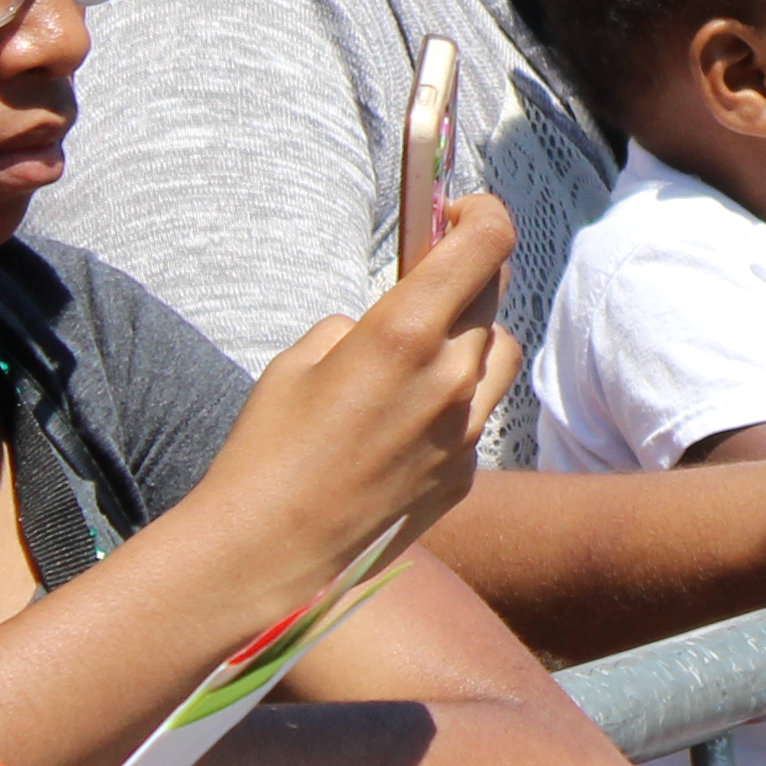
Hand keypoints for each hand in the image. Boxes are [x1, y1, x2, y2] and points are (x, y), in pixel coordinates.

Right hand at [215, 190, 518, 591]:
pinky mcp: (463, 474)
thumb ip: (356, 326)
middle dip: (467, 271)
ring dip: (474, 333)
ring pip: (498, 353)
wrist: (268, 554)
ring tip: (427, 342)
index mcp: (403, 333)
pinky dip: (456, 399)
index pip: (485, 241)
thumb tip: (380, 322)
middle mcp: (448, 377)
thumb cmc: (266, 451)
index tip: (455, 211)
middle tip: (432, 272)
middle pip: (491, 293)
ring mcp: (463, 430)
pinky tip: (408, 417)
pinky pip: (476, 415)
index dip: (481, 213)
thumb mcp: (298, 362)